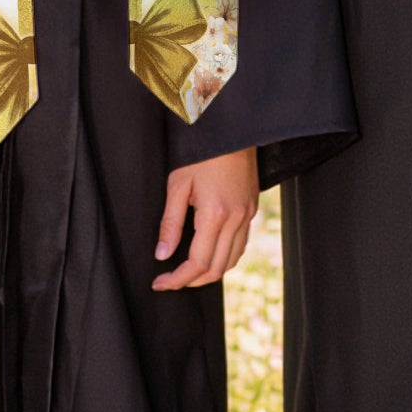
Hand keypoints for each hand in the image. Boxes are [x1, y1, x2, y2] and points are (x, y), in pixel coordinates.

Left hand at [152, 146, 258, 290]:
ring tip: (188, 272)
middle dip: (191, 281)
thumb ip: (170, 223)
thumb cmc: (202, 152)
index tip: (160, 283)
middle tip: (170, 280)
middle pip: (216, 268)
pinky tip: (210, 253)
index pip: (197, 263)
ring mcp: (247, 214)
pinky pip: (241, 244)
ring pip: (232, 259)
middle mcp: (236, 219)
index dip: (177, 280)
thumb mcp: (178, 184)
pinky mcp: (252, 207)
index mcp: (215, 214)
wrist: (232, 129)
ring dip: (210, 272)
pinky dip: (225, 257)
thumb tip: (162, 254)